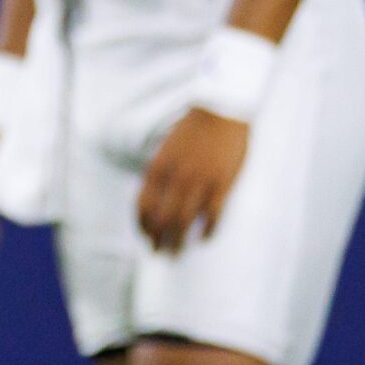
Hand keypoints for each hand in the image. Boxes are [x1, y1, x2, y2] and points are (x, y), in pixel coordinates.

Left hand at [137, 107, 249, 253]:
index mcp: (158, 167)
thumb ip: (160, 173)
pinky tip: (203, 239)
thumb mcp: (166, 149)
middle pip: (162, 218)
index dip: (142, 225)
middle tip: (159, 252)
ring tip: (176, 253)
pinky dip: (207, 231)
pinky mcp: (222, 184)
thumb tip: (155, 199)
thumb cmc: (193, 129)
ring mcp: (199, 182)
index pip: (143, 204)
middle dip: (158, 239)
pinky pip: (212, 216)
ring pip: (184, 221)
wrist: (221, 111)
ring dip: (178, 241)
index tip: (145, 236)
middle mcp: (175, 177)